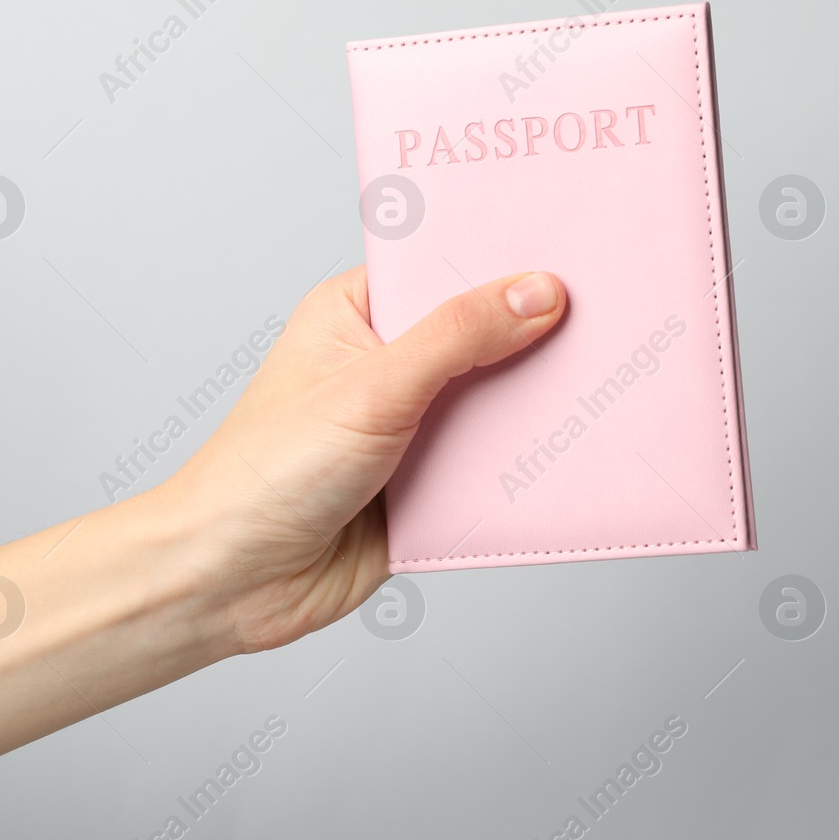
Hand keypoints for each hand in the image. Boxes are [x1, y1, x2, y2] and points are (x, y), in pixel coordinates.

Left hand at [162, 265, 565, 653]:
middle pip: (482, 338)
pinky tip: (569, 457)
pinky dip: (523, 469)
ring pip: (495, 406)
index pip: (444, 271)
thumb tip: (535, 293)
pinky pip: (493, 468)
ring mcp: (409, 428)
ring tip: (600, 388)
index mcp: (357, 315)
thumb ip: (458, 337)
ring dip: (532, 410)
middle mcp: (385, 366)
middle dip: (532, 341)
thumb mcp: (371, 387)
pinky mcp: (428, 488)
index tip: (570, 256)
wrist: (233, 583)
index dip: (503, 264)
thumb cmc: (265, 474)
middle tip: (605, 324)